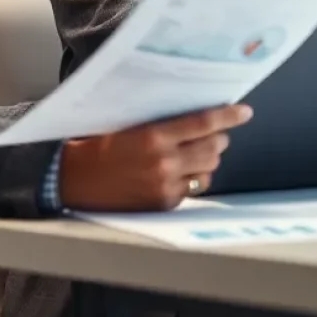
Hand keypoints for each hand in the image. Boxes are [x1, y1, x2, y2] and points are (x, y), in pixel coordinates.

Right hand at [59, 104, 252, 211]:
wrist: (71, 179)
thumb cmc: (100, 146)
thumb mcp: (131, 124)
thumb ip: (164, 122)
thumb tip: (198, 115)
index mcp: (155, 136)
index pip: (204, 122)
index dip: (228, 116)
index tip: (244, 112)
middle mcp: (164, 162)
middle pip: (213, 148)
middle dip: (219, 139)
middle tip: (215, 134)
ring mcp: (165, 186)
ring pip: (208, 170)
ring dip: (209, 160)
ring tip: (197, 154)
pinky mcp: (164, 204)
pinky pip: (193, 189)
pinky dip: (192, 179)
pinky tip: (180, 173)